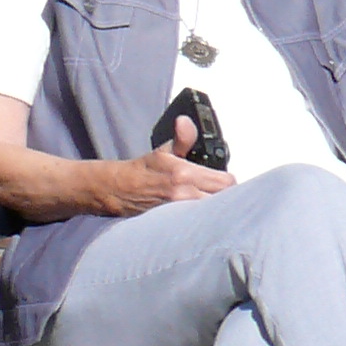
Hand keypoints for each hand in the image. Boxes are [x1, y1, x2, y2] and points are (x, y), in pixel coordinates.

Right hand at [109, 116, 233, 214]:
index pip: (226, 182)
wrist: (117, 190)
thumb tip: (186, 122)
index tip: (223, 178)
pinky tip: (198, 213)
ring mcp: (178, 212)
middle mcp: (183, 195)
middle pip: (224, 199)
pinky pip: (198, 222)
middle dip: (225, 194)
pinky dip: (202, 217)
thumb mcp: (164, 150)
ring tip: (208, 200)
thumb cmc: (141, 171)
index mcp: (185, 174)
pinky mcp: (173, 223)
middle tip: (217, 190)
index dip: (228, 180)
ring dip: (214, 206)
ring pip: (212, 212)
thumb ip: (183, 138)